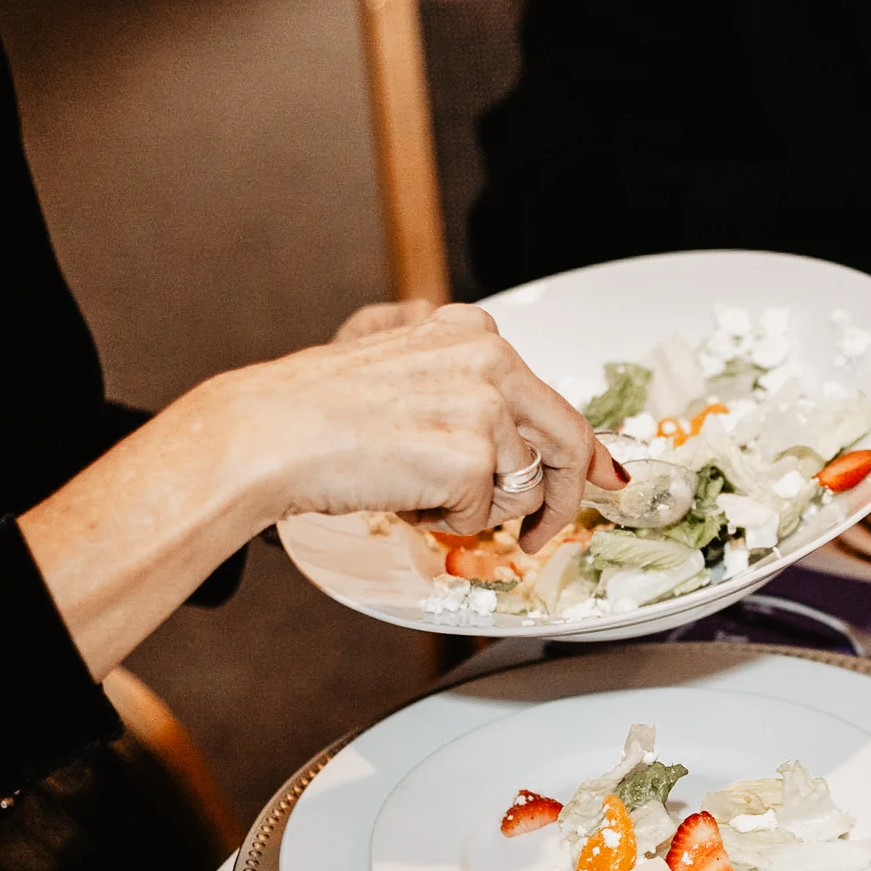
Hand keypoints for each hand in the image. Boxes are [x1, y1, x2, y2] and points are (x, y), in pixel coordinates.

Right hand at [211, 304, 623, 547]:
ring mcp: (487, 408)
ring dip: (472, 509)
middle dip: (563, 500)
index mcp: (476, 332)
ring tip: (410, 485)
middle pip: (568, 444)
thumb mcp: (401, 365)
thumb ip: (465, 382)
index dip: (584, 454)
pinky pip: (483, 519)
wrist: (268, 434)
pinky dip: (444, 523)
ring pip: (522, 491)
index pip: (554, 401)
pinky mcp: (474, 458)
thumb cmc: (318, 409)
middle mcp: (493, 359)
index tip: (602, 481)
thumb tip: (516, 426)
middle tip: (540, 537)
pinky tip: (401, 496)